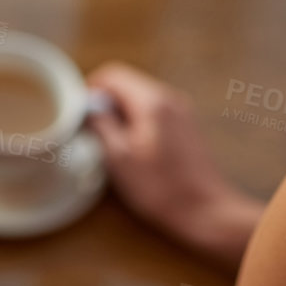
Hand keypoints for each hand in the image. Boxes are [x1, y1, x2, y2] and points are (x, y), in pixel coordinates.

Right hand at [86, 62, 264, 275]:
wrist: (206, 211)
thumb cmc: (160, 188)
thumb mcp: (119, 159)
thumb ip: (101, 125)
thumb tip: (90, 106)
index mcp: (152, 101)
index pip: (113, 75)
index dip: (91, 88)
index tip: (79, 112)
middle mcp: (169, 98)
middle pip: (127, 83)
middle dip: (106, 101)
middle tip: (92, 129)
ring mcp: (181, 110)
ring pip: (140, 96)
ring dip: (121, 111)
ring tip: (111, 141)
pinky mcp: (187, 125)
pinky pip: (154, 110)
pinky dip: (138, 119)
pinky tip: (133, 146)